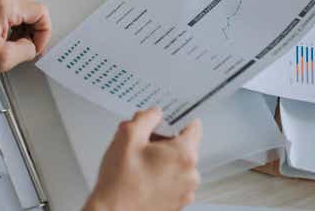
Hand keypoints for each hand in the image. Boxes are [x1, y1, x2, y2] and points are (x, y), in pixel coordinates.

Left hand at [0, 0, 50, 73]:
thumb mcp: (2, 59)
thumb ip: (26, 50)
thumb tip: (33, 47)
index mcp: (5, 6)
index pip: (40, 12)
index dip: (44, 33)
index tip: (36, 47)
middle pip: (33, 10)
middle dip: (35, 31)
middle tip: (27, 48)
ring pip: (23, 12)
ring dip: (24, 30)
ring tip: (13, 46)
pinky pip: (11, 14)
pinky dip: (14, 28)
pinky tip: (4, 42)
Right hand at [82, 108, 201, 210]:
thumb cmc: (120, 183)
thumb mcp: (127, 136)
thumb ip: (145, 117)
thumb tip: (155, 113)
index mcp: (184, 155)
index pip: (193, 125)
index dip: (176, 119)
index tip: (163, 120)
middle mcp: (191, 175)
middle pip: (184, 145)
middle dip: (164, 140)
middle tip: (141, 143)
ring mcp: (185, 192)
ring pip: (178, 164)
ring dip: (162, 159)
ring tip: (139, 163)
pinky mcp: (177, 204)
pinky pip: (174, 181)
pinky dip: (162, 176)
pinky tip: (142, 178)